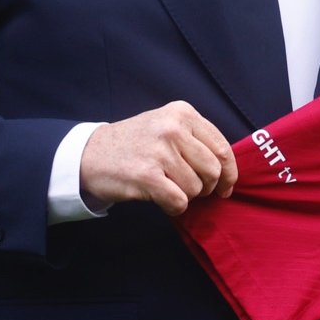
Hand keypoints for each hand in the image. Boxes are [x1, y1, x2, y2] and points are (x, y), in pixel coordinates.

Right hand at [79, 101, 238, 214]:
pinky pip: (179, 201)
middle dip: (207, 187)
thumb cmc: (135, 143)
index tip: (226, 187)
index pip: (222, 147)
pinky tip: (162, 199)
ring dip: (186, 196)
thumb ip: (196, 139)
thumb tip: (227, 170)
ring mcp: (159, 151)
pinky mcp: (146, 175)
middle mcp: (173, 128)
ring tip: (168, 187)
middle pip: (213, 170)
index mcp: (182, 113)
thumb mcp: (166, 125)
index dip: (230, 173)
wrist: (89, 153)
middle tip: (194, 190)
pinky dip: (174, 207)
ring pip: (196, 188)